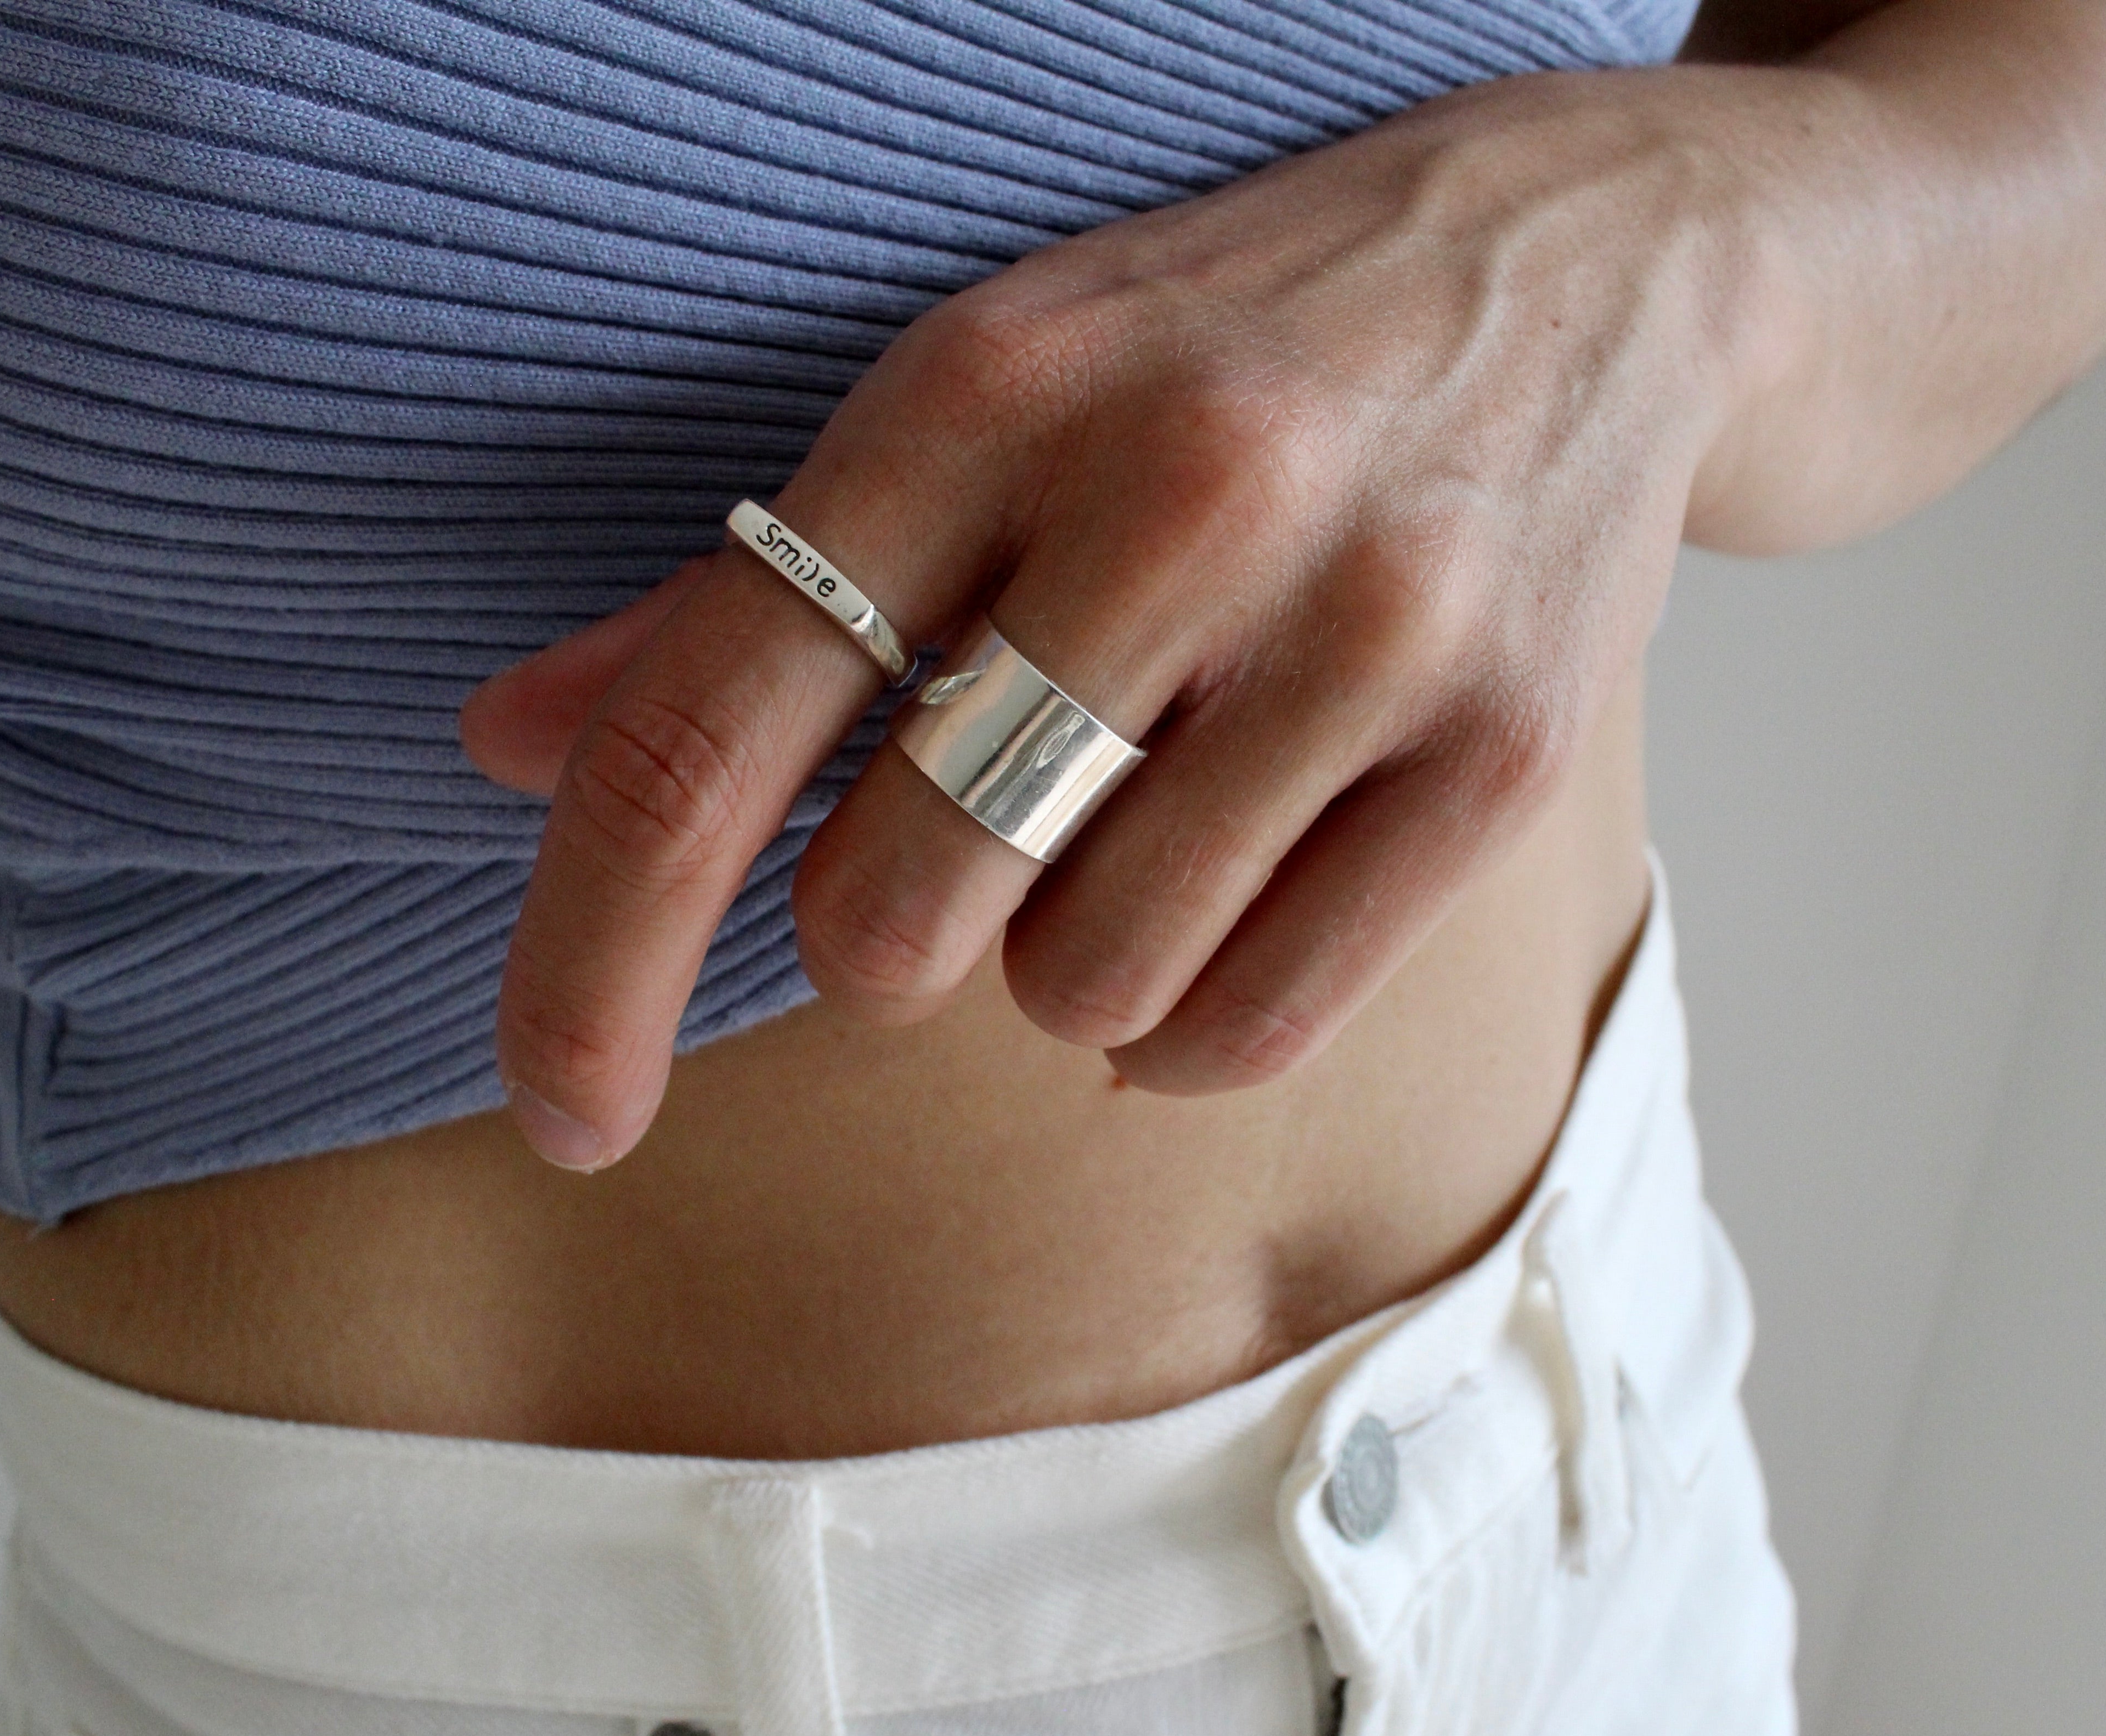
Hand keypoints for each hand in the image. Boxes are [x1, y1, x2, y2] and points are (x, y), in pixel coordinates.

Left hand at [459, 70, 1771, 1170]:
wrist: (1601, 258)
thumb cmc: (1227, 347)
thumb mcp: (971, 397)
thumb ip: (734, 592)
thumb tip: (504, 749)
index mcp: (985, 389)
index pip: (715, 722)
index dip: (596, 954)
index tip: (561, 1107)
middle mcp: (1181, 493)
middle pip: (898, 910)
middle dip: (893, 926)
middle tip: (975, 823)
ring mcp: (1367, 624)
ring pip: (1080, 987)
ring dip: (1057, 961)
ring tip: (1139, 819)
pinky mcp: (1507, 751)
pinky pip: (1252, 1028)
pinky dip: (1185, 1024)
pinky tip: (1221, 898)